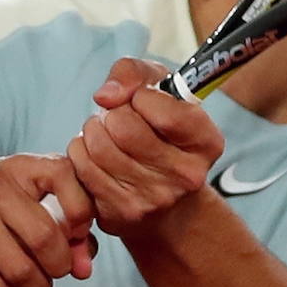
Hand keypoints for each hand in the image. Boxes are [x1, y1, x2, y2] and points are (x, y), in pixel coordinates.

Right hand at [0, 153, 94, 286]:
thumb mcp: (26, 201)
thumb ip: (67, 229)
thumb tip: (84, 269)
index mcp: (19, 166)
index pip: (62, 174)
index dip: (81, 210)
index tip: (77, 233)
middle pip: (44, 236)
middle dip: (59, 265)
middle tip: (56, 272)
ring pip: (20, 269)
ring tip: (37, 286)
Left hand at [67, 58, 224, 236]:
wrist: (165, 200)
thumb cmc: (161, 132)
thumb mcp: (161, 90)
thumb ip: (134, 72)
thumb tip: (106, 96)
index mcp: (205, 142)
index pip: (163, 109)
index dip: (141, 95)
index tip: (141, 99)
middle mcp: (185, 175)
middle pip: (123, 126)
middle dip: (112, 113)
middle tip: (118, 117)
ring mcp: (152, 199)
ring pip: (98, 146)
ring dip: (93, 130)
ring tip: (106, 133)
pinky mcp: (119, 213)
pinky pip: (81, 166)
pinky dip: (81, 151)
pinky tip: (96, 154)